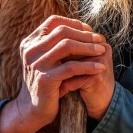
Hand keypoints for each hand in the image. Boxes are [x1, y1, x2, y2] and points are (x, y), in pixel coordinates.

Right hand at [0, 16, 113, 132]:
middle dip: (84, 34)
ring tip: (102, 50)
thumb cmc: (46, 82)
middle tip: (100, 39)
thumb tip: (85, 28)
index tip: (89, 30)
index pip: (53, 21)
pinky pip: (71, 67)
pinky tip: (100, 67)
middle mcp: (31, 50)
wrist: (32, 110)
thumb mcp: (49, 59)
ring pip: (67, 46)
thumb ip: (59, 44)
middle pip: (62, 32)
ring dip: (88, 47)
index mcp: (30, 42)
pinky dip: (88, 66)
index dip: (74, 23)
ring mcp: (36, 64)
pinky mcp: (45, 79)